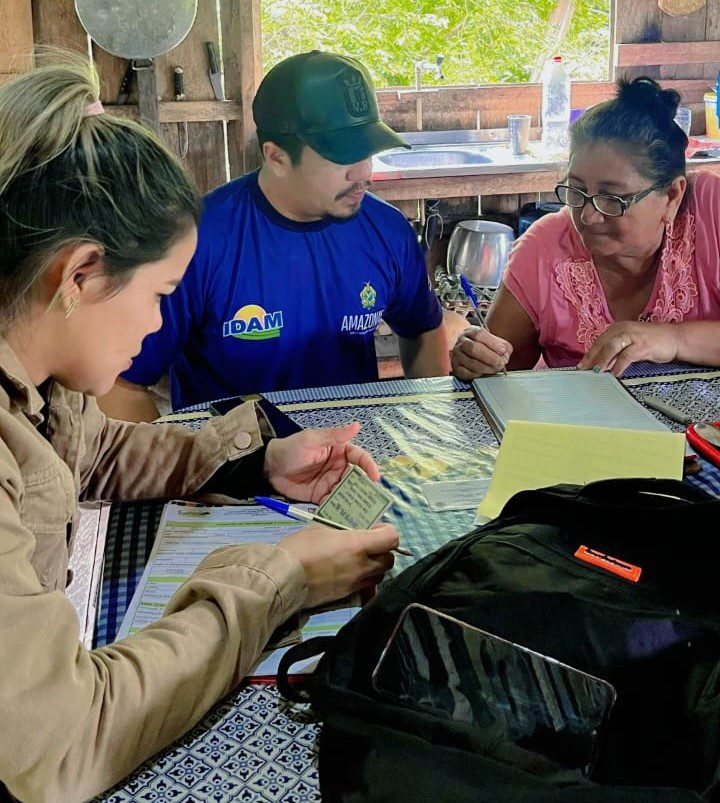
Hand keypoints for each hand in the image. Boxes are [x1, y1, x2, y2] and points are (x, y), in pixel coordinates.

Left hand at [264, 422, 378, 503]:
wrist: (269, 467)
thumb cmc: (291, 448)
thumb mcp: (312, 439)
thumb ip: (334, 435)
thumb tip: (357, 426)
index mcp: (339, 451)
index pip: (359, 458)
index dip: (369, 466)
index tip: (375, 477)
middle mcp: (338, 468)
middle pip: (357, 478)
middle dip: (366, 488)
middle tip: (374, 499)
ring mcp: (331, 483)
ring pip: (348, 492)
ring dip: (356, 500)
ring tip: (364, 511)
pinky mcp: (321, 496)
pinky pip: (334, 503)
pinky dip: (341, 509)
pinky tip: (347, 516)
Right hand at [279, 523, 397, 607]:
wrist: (283, 577)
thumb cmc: (300, 548)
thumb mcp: (321, 530)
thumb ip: (342, 533)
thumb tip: (350, 536)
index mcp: (357, 545)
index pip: (391, 539)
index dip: (387, 532)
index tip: (376, 529)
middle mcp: (361, 566)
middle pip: (389, 560)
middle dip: (383, 551)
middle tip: (368, 545)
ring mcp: (355, 583)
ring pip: (379, 576)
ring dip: (374, 567)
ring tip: (359, 560)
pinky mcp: (346, 596)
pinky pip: (364, 587)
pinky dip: (363, 580)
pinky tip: (349, 573)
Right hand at [451, 326, 511, 379]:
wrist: (467, 351)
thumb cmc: (483, 346)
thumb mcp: (494, 341)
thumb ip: (503, 346)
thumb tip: (504, 355)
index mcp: (471, 332)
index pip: (479, 334)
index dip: (492, 343)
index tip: (502, 350)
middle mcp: (462, 342)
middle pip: (473, 348)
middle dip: (490, 357)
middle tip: (500, 363)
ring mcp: (457, 355)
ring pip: (470, 362)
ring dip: (486, 367)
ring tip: (495, 369)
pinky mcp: (456, 368)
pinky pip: (465, 372)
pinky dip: (476, 374)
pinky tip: (484, 373)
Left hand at [579, 322, 678, 376]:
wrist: (676, 339)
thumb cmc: (652, 343)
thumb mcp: (630, 345)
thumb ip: (616, 352)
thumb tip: (600, 365)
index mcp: (618, 328)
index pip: (599, 341)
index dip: (589, 354)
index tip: (581, 366)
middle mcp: (624, 329)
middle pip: (602, 344)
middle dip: (592, 358)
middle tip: (584, 370)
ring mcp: (634, 336)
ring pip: (612, 347)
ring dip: (602, 360)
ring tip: (596, 372)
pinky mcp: (643, 345)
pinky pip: (627, 355)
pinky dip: (619, 365)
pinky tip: (614, 374)